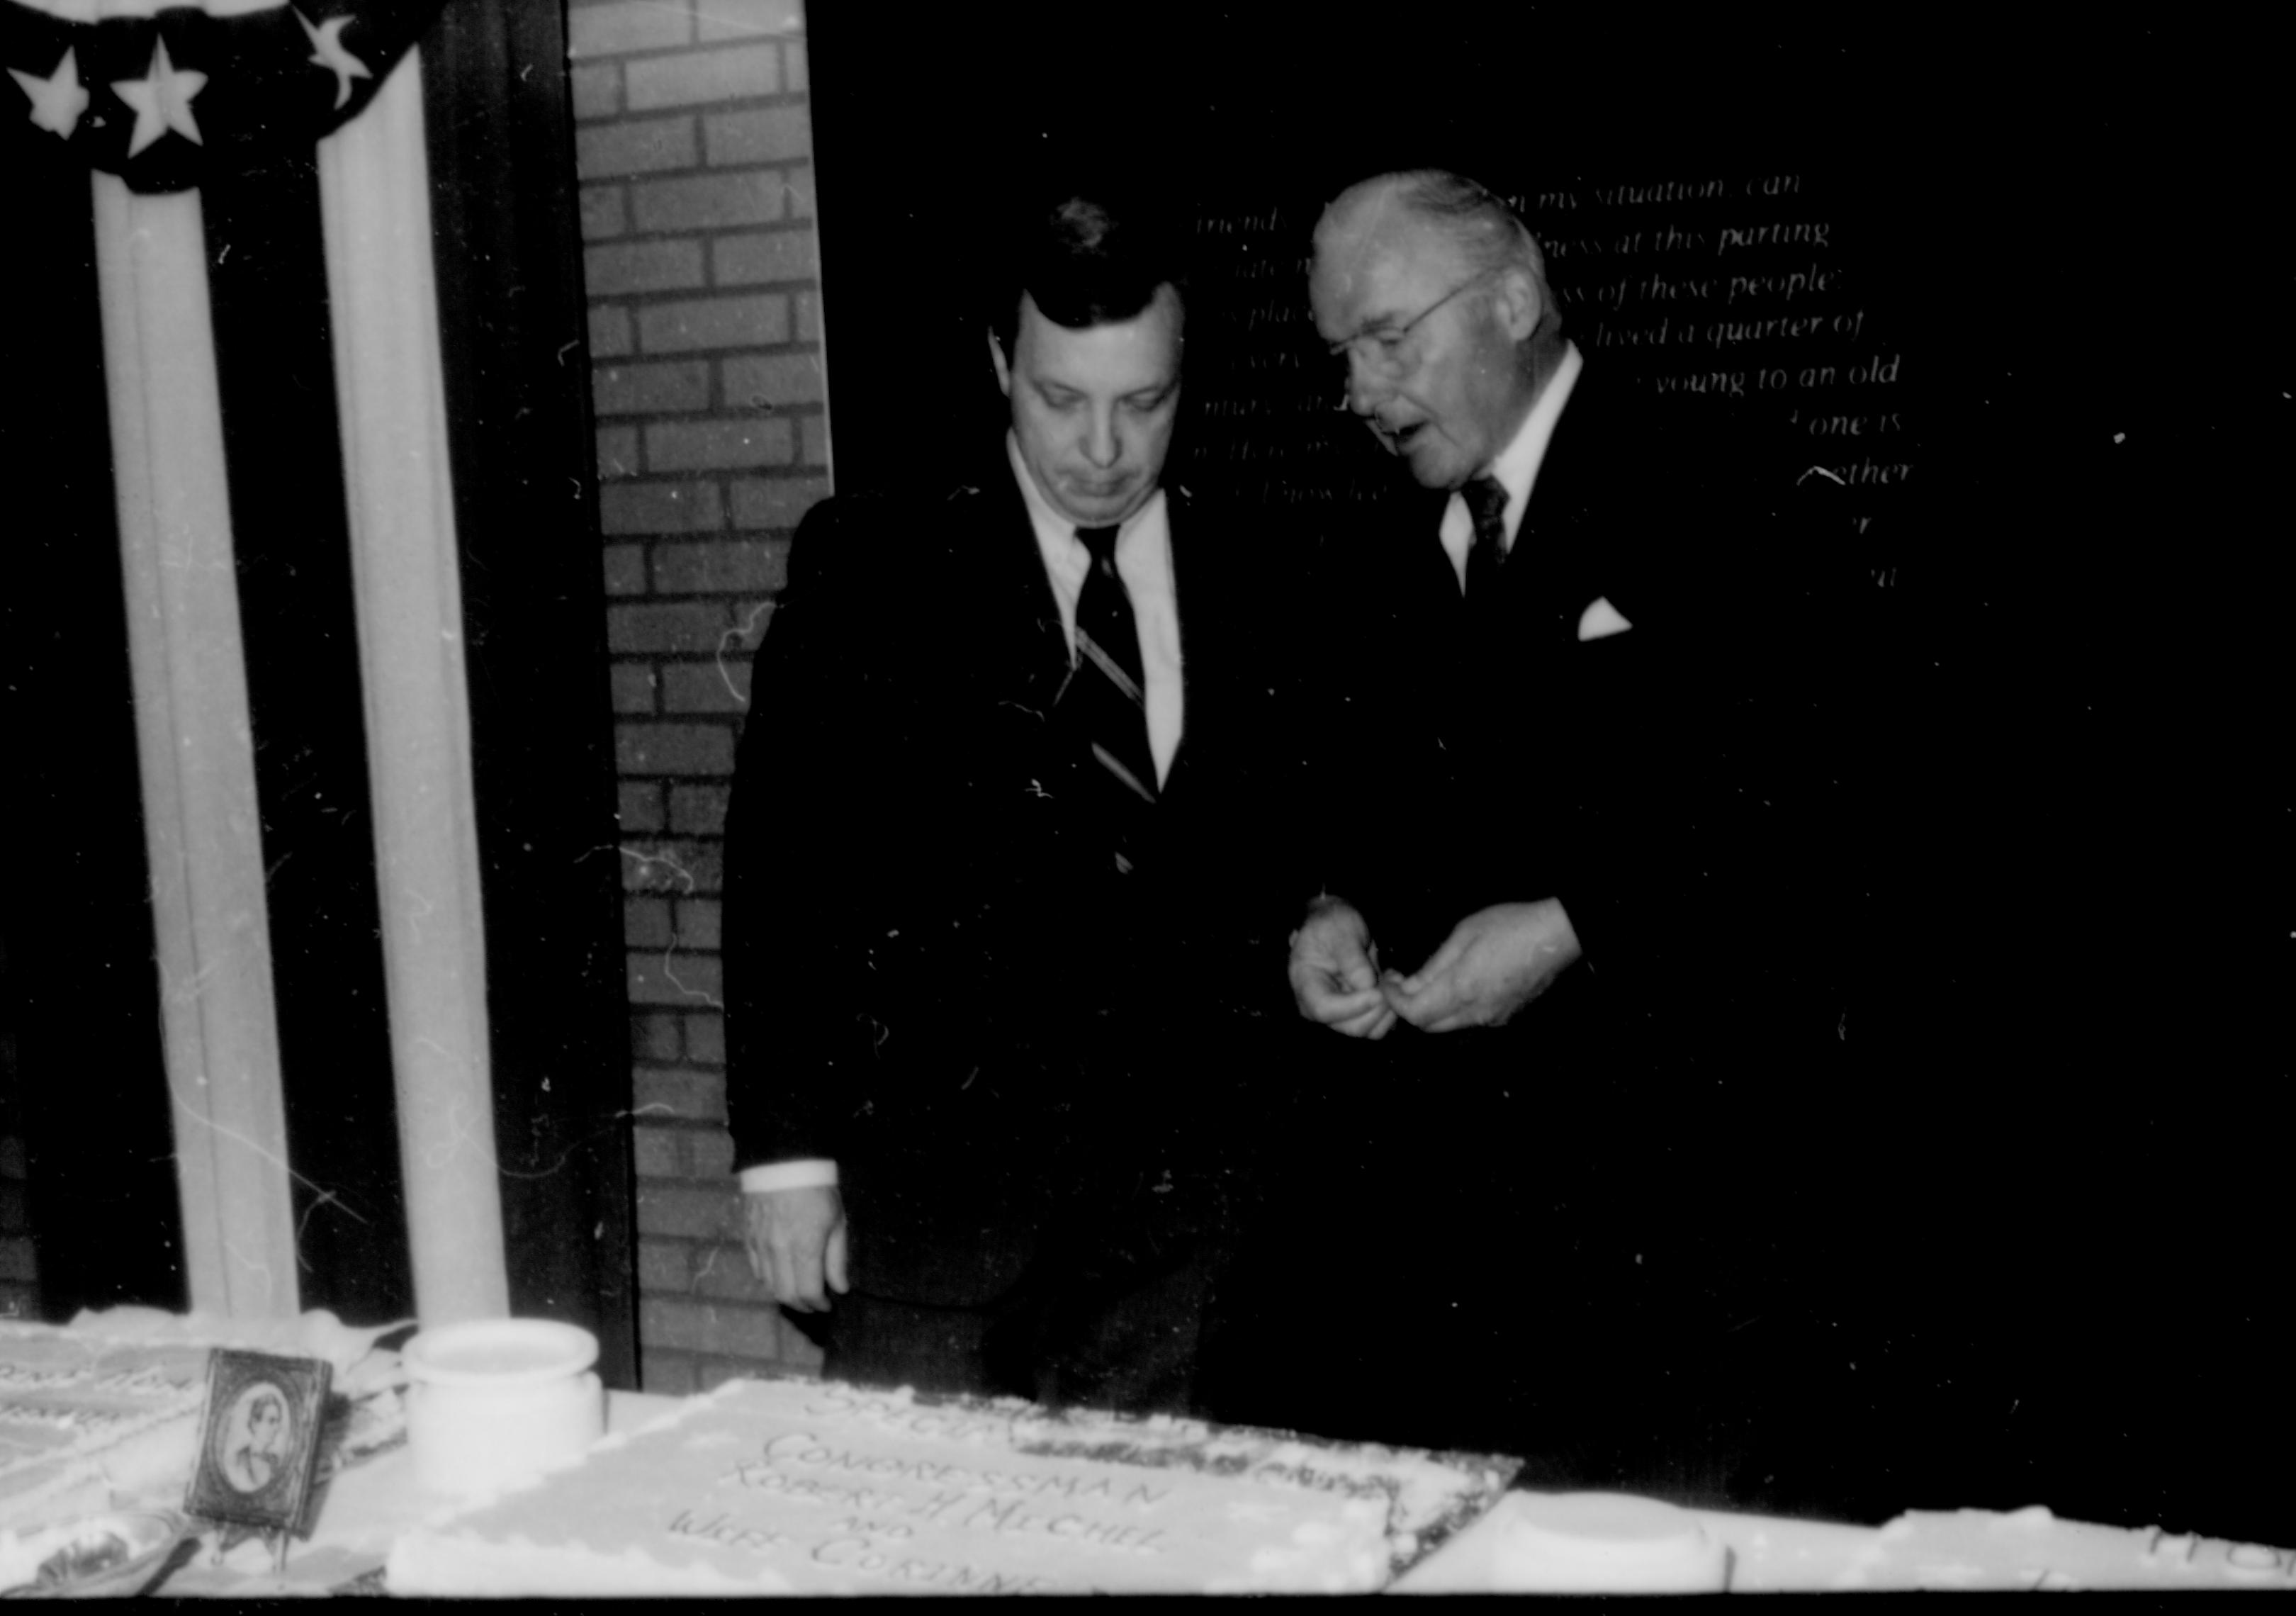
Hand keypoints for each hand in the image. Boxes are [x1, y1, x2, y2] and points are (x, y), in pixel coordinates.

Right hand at [742, 1184, 849, 1311]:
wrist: (784, 1162)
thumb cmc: (818, 1190)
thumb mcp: (837, 1221)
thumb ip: (837, 1259)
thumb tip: (840, 1288)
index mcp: (804, 1247)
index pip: (808, 1292)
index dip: (819, 1304)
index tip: (828, 1305)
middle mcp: (779, 1251)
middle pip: (786, 1295)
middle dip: (803, 1306)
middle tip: (814, 1304)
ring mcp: (760, 1245)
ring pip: (769, 1285)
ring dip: (786, 1294)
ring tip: (800, 1291)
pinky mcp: (748, 1237)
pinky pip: (756, 1269)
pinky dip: (769, 1280)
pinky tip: (781, 1275)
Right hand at [1288, 899, 1396, 1038]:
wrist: (1336, 927)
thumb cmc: (1332, 925)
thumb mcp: (1341, 932)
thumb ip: (1351, 958)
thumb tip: (1367, 985)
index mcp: (1305, 985)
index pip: (1324, 1009)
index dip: (1354, 1005)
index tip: (1377, 991)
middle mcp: (1318, 1007)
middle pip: (1349, 1026)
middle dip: (1376, 1008)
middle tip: (1392, 980)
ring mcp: (1338, 1013)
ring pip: (1366, 1030)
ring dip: (1386, 1009)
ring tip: (1393, 979)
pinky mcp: (1355, 1015)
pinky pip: (1376, 1027)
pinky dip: (1389, 1012)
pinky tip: (1391, 987)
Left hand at [1383, 900, 1581, 1032]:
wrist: (1556, 936)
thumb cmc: (1510, 927)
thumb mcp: (1463, 936)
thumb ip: (1434, 966)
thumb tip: (1409, 985)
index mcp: (1462, 990)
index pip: (1414, 1013)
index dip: (1394, 1000)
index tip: (1389, 981)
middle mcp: (1477, 1012)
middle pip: (1428, 1026)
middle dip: (1409, 1007)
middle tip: (1402, 982)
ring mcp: (1493, 1017)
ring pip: (1449, 1024)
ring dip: (1431, 1009)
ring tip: (1427, 980)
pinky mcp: (1506, 1016)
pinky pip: (1470, 1020)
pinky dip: (1454, 1008)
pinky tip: (1457, 984)